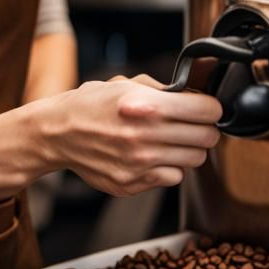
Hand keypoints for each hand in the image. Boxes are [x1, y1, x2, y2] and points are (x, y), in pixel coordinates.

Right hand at [35, 74, 221, 196]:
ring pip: (194, 160)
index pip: (206, 111)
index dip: (211, 108)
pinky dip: (169, 167)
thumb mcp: (123, 84)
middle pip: (207, 138)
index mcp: (148, 106)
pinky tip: (154, 156)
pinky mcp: (134, 184)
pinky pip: (172, 178)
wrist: (58, 133)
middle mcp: (147, 137)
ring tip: (170, 140)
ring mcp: (141, 164)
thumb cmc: (90, 105)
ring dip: (188, 149)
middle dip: (204, 129)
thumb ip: (159, 90)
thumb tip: (190, 96)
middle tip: (193, 124)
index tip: (208, 108)